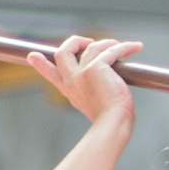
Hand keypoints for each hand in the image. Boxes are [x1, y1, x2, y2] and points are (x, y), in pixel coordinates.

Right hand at [26, 35, 142, 129]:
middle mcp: (72, 80)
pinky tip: (136, 47)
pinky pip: (112, 51)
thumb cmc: (111, 123)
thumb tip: (113, 77)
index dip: (42, 65)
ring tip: (122, 47)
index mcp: (70, 91)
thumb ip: (98, 92)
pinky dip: (125, 47)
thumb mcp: (98, 106)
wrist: (112, 127)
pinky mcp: (97, 68)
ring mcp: (82, 73)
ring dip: (109, 43)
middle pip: (63, 52)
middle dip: (76, 42)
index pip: (52, 74)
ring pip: (93, 47)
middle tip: (90, 42)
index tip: (32, 56)